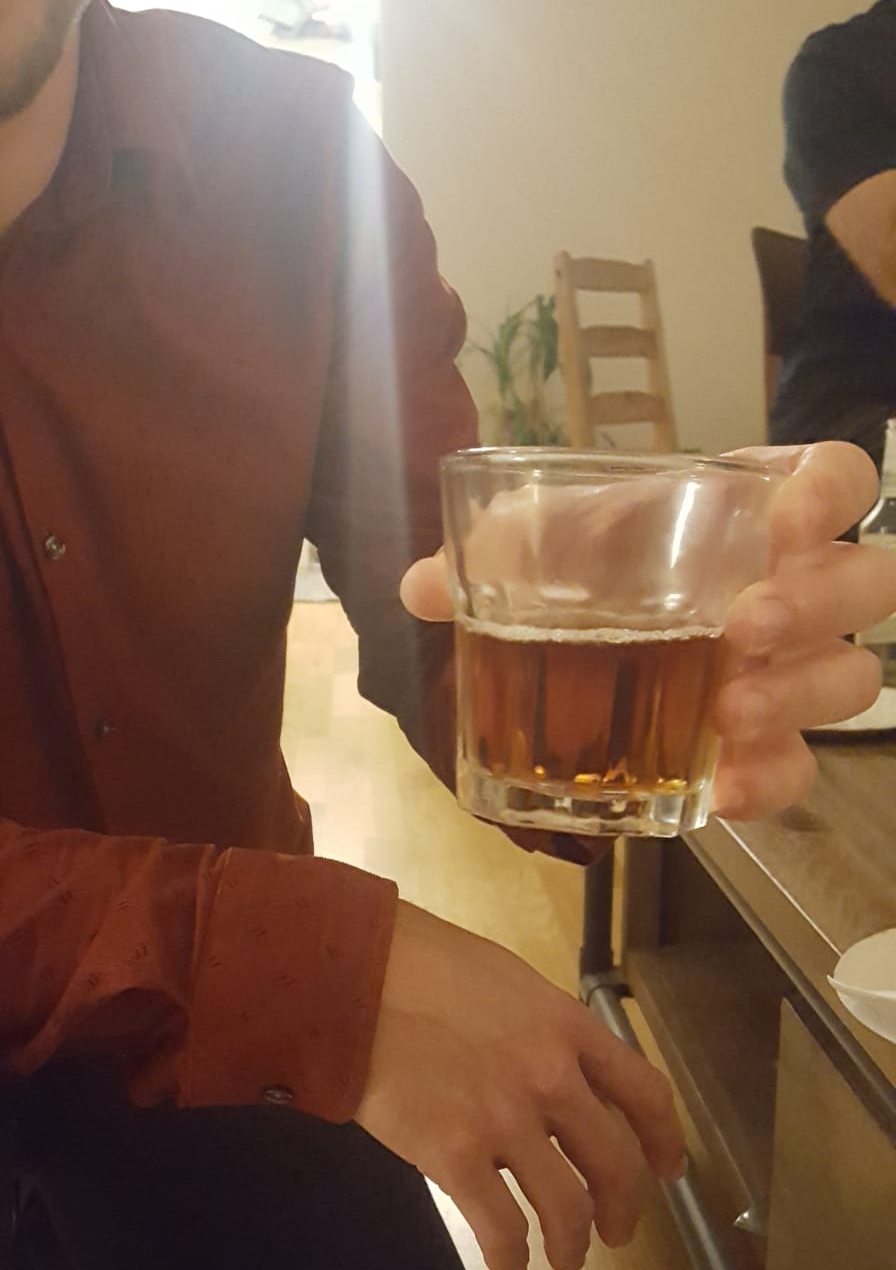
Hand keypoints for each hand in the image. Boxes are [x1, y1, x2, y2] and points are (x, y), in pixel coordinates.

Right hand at [358, 899, 684, 1269]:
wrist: (353, 975)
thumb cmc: (417, 964)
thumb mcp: (506, 982)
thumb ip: (541, 1028)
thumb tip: (555, 1069)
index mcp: (568, 1028)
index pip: (644, 1093)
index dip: (663, 1141)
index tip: (666, 1171)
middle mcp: (552, 1079)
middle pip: (614, 1165)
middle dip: (621, 1210)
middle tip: (614, 1233)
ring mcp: (505, 1120)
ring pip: (567, 1208)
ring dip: (571, 1244)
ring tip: (563, 1257)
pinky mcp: (454, 1155)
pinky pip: (501, 1226)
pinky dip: (510, 1256)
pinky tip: (507, 1263)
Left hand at [401, 440, 895, 821]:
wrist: (565, 652)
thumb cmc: (578, 565)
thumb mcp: (534, 544)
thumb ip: (491, 550)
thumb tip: (418, 586)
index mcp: (753, 508)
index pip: (838, 478)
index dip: (833, 492)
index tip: (788, 519)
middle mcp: (797, 583)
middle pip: (868, 583)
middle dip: (819, 604)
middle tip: (745, 626)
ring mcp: (794, 668)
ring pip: (851, 678)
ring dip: (798, 694)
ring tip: (727, 709)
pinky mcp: (770, 745)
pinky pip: (800, 769)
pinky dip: (768, 782)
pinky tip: (721, 791)